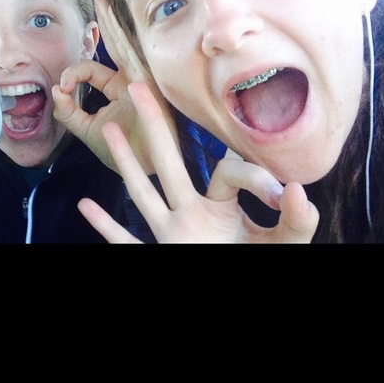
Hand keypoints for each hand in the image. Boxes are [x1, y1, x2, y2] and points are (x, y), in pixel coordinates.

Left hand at [53, 0, 176, 173]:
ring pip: (124, 42)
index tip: (62, 90)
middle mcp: (130, 78)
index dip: (72, 73)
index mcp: (117, 87)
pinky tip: (113, 13)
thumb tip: (55, 88)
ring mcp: (140, 77)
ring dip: (112, 18)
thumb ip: (68, 112)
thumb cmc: (119, 150)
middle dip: (104, 19)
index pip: (90, 69)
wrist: (140, 168)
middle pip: (114, 43)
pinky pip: (131, 52)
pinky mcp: (147, 80)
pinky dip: (121, 32)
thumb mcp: (85, 130)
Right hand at [78, 81, 319, 243]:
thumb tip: (297, 188)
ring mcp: (171, 236)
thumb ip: (295, 222)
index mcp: (222, 206)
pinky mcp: (160, 257)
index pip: (227, 171)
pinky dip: (107, 227)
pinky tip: (85, 206)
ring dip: (126, 163)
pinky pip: (128, 243)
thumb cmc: (258, 265)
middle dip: (155, 126)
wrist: (237, 295)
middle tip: (140, 88)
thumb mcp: (282, 245)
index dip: (253, 175)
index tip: (280, 195)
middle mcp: (191, 213)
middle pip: (169, 163)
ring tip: (109, 128)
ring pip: (143, 195)